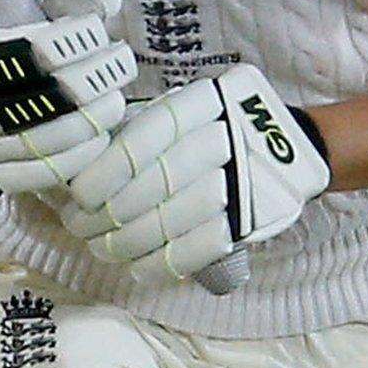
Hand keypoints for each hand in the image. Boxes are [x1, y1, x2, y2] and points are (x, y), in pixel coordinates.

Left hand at [56, 64, 330, 283]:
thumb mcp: (183, 111)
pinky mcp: (248, 220)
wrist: (288, 147)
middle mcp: (223, 136)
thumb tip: (83, 166)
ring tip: (100, 247)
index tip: (78, 195)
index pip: (143, 141)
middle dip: (106, 214)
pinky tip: (135, 265)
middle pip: (150, 186)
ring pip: (168, 221)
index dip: (105, 173)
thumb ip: (142, 130)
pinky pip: (196, 249)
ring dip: (125, 242)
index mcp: (203, 102)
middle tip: (78, 225)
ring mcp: (240, 181)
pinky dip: (160, 262)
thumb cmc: (216, 126)